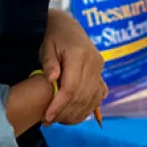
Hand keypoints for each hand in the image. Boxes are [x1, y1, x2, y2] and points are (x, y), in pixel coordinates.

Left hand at [40, 10, 105, 124]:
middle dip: (65, 112)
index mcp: (80, 54)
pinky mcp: (100, 73)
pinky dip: (87, 108)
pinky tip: (74, 114)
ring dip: (76, 113)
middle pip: (82, 96)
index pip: (71, 87)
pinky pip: (98, 96)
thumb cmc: (52, 36)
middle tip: (49, 121)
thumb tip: (52, 79)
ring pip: (91, 99)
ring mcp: (100, 68)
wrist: (65, 25)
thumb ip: (49, 62)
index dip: (59, 105)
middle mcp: (94, 62)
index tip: (47, 117)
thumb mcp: (46, 46)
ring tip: (59, 120)